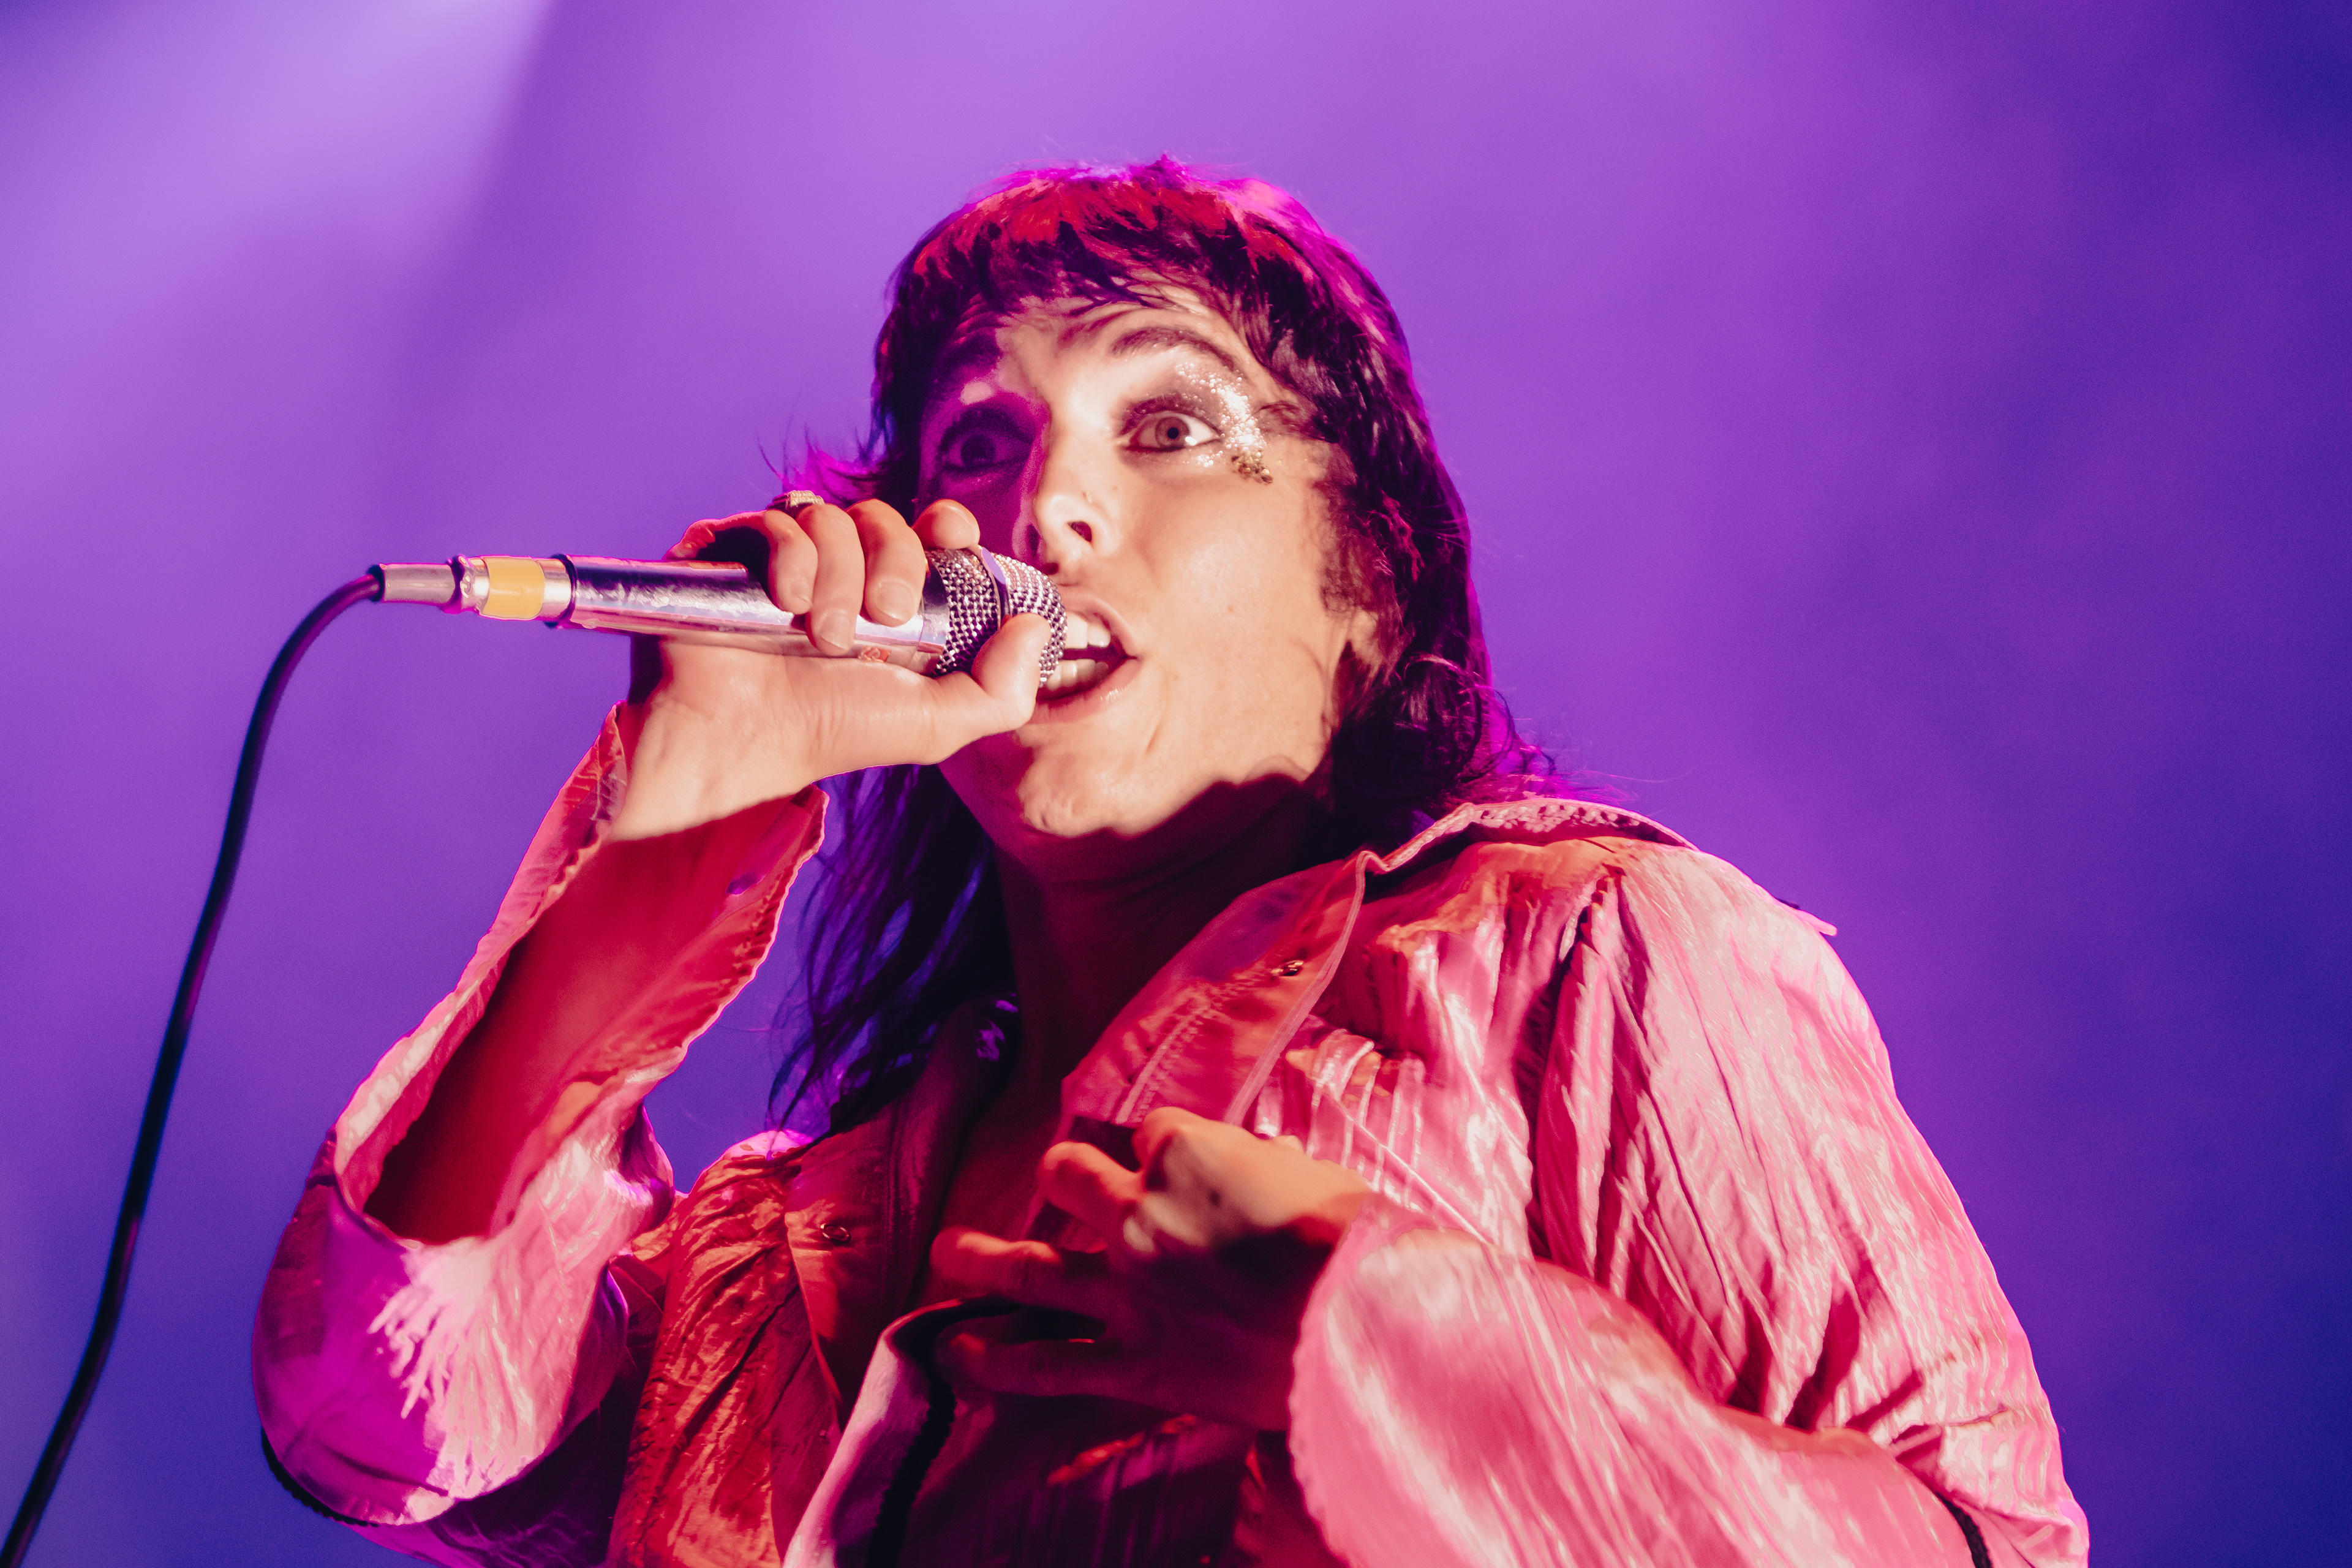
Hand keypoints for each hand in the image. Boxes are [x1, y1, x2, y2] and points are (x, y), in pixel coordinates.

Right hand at [613, 497, 1049, 838]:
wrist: (744, 740)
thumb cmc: (833, 732)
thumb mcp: (935, 724)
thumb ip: (1000, 691)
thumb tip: (1035, 628)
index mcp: (888, 599)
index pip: (927, 531)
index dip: (947, 524)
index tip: (954, 538)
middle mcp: (838, 571)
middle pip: (884, 517)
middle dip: (894, 560)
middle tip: (885, 618)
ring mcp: (782, 558)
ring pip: (830, 515)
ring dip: (840, 573)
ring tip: (824, 635)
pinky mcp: (730, 551)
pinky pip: (773, 518)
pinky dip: (791, 556)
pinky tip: (787, 603)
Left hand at [928, 1108, 1370, 1430]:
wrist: (1364, 1319)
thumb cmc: (1357, 1239)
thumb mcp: (1313, 1176)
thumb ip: (1264, 1170)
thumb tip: (1260, 1169)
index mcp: (1185, 1152)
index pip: (1151, 1131)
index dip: (1163, 1148)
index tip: (1180, 1164)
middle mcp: (1139, 1213)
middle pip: (1067, 1174)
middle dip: (1062, 1176)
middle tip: (1058, 1182)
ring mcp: (1127, 1289)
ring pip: (1029, 1266)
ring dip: (979, 1256)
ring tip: (947, 1251)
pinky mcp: (1134, 1362)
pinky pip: (1048, 1362)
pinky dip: (997, 1358)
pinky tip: (956, 1350)